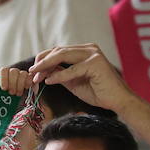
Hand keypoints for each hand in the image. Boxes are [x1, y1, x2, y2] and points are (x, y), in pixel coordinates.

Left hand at [0, 65, 33, 96]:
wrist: (18, 100)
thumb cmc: (8, 97)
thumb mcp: (4, 95)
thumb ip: (2, 92)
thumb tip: (1, 93)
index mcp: (5, 74)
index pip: (4, 70)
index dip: (4, 79)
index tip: (4, 88)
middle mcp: (14, 72)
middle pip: (13, 71)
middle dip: (12, 83)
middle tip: (12, 93)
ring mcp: (23, 74)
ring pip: (22, 74)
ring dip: (20, 84)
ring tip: (18, 93)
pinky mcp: (30, 78)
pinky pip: (30, 76)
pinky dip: (28, 83)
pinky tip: (26, 88)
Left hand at [26, 45, 140, 114]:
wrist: (117, 100)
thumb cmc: (98, 92)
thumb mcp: (73, 82)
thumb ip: (61, 74)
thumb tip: (44, 71)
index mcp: (84, 51)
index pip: (58, 51)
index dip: (43, 60)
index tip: (33, 71)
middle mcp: (88, 49)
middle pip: (58, 51)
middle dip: (42, 62)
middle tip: (31, 73)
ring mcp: (93, 54)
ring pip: (63, 55)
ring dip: (47, 66)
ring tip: (36, 76)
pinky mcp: (95, 63)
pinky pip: (72, 69)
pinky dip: (59, 76)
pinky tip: (49, 81)